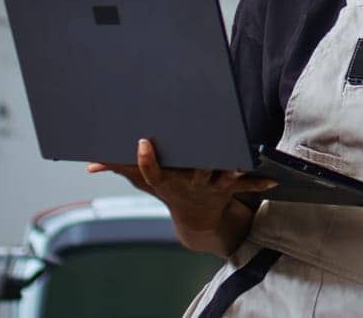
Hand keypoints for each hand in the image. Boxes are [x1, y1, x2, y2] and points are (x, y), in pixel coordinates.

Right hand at [89, 139, 276, 230]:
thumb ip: (118, 167)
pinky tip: (272, 181)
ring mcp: (210, 186)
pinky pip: (245, 185)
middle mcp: (188, 183)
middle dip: (198, 163)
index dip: (146, 160)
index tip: (142, 142)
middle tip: (203, 150)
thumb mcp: (143, 181)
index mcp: (166, 180)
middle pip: (193, 172)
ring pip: (221, 178)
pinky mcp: (230, 188)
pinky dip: (258, 184)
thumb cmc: (169, 189)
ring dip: (230, 171)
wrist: (196, 220)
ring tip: (240, 161)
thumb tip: (89, 164)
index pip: (151, 172)